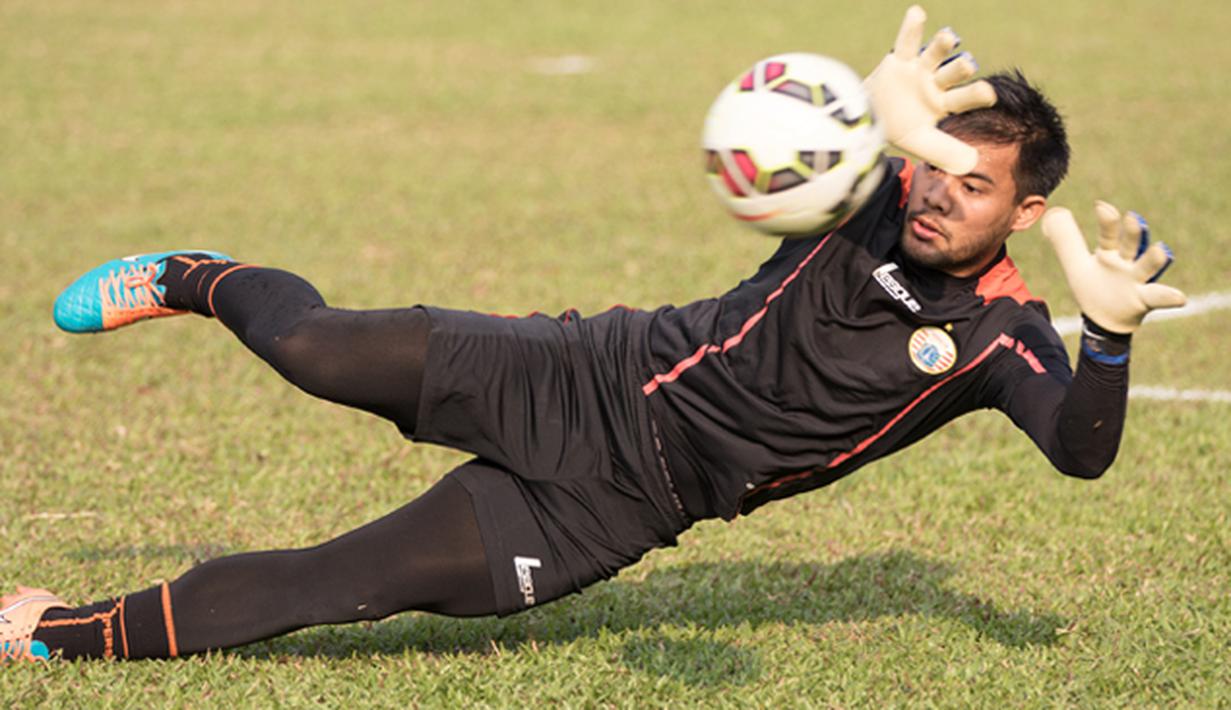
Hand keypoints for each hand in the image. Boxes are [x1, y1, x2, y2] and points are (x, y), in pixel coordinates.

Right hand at [863, 5, 995, 174]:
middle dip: (960, 69)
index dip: (975, 95)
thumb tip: (974, 163)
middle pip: (952, 74)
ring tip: (950, 37)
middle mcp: (935, 83)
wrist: (865, 119)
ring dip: (943, 45)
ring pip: (934, 55)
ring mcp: (919, 70)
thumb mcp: (922, 143)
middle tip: (969, 65)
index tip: (990, 93)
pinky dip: (911, 28)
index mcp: (944, 103)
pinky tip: (918, 12)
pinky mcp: (899, 60)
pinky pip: (906, 42)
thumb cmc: (897, 130)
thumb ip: (946, 152)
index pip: (964, 99)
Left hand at [1042, 201, 1186, 333]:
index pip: (1108, 233)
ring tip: (1161, 250)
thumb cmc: (1092, 285)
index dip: (1106, 220)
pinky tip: (1180, 298)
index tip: (1101, 206)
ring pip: (1147, 266)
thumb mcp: (1075, 263)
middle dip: (1133, 232)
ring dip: (1154, 259)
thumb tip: (1052, 213)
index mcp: (1108, 252)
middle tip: (1132, 218)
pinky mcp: (1144, 299)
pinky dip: (1169, 297)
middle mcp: (1126, 262)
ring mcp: (1136, 280)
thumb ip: (1065, 240)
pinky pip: (1158, 297)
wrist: (1102, 318)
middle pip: (1131, 244)